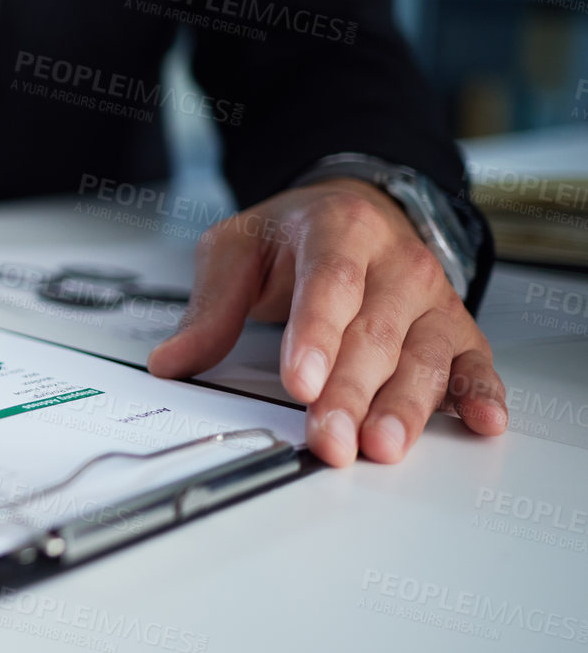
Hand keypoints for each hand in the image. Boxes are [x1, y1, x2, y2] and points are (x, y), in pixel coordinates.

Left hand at [147, 178, 506, 466]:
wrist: (355, 207)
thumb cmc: (294, 234)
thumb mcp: (236, 248)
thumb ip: (209, 307)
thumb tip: (171, 362)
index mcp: (340, 230)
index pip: (329, 284)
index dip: (316, 336)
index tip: (299, 382)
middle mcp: (395, 263)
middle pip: (375, 333)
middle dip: (351, 392)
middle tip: (329, 438)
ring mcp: (431, 298)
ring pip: (424, 355)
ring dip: (406, 406)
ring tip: (382, 445)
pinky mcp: (454, 329)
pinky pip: (473, 361)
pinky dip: (480, 392)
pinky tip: (479, 420)